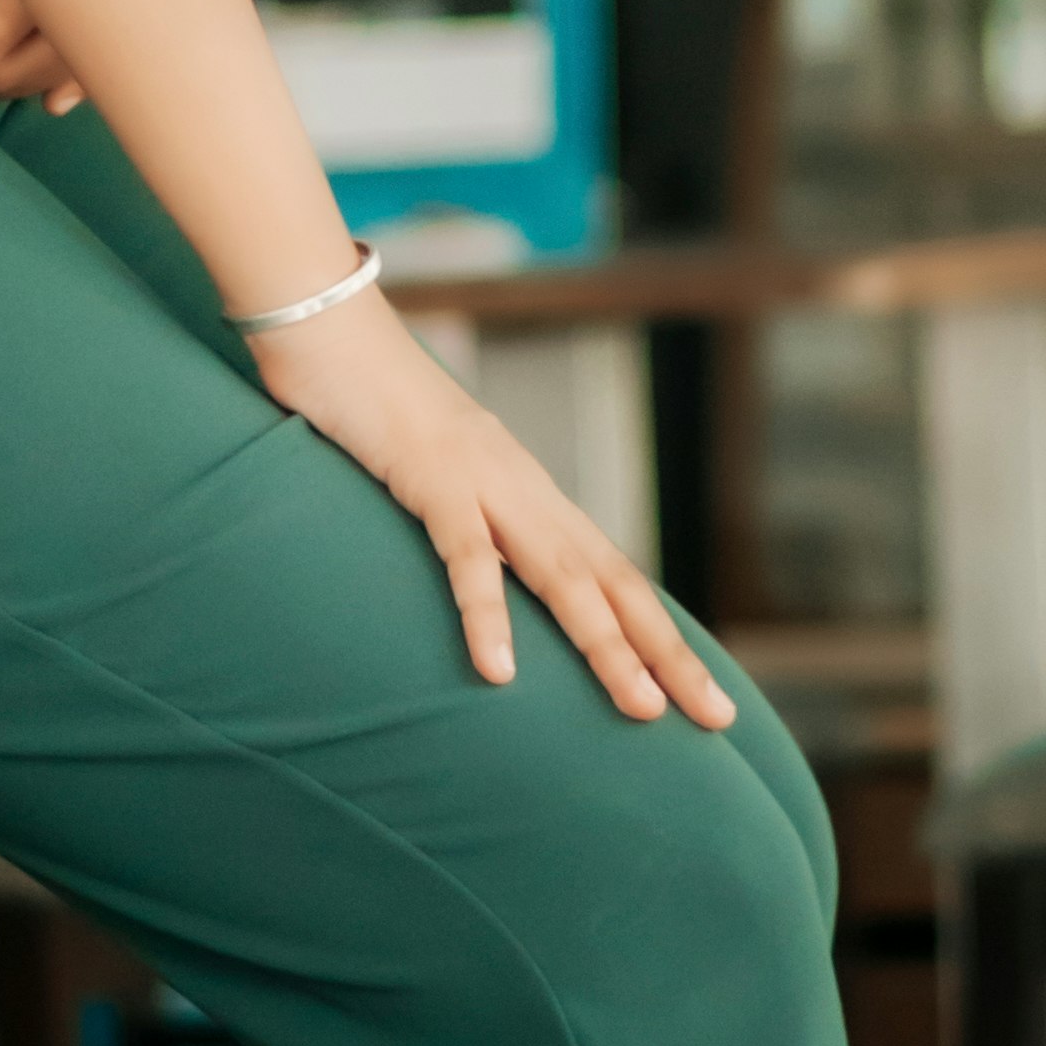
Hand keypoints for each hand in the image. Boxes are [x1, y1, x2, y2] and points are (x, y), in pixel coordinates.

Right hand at [245, 288, 737, 729]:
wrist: (331, 326)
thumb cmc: (373, 409)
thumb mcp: (435, 483)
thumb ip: (468, 532)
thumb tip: (487, 594)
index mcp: (532, 496)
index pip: (614, 578)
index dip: (661, 638)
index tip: (703, 699)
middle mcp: (526, 491)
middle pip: (612, 583)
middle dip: (666, 654)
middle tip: (715, 719)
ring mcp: (485, 481)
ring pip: (562, 576)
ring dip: (604, 646)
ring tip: (640, 709)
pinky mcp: (431, 477)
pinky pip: (465, 554)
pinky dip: (485, 613)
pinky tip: (497, 672)